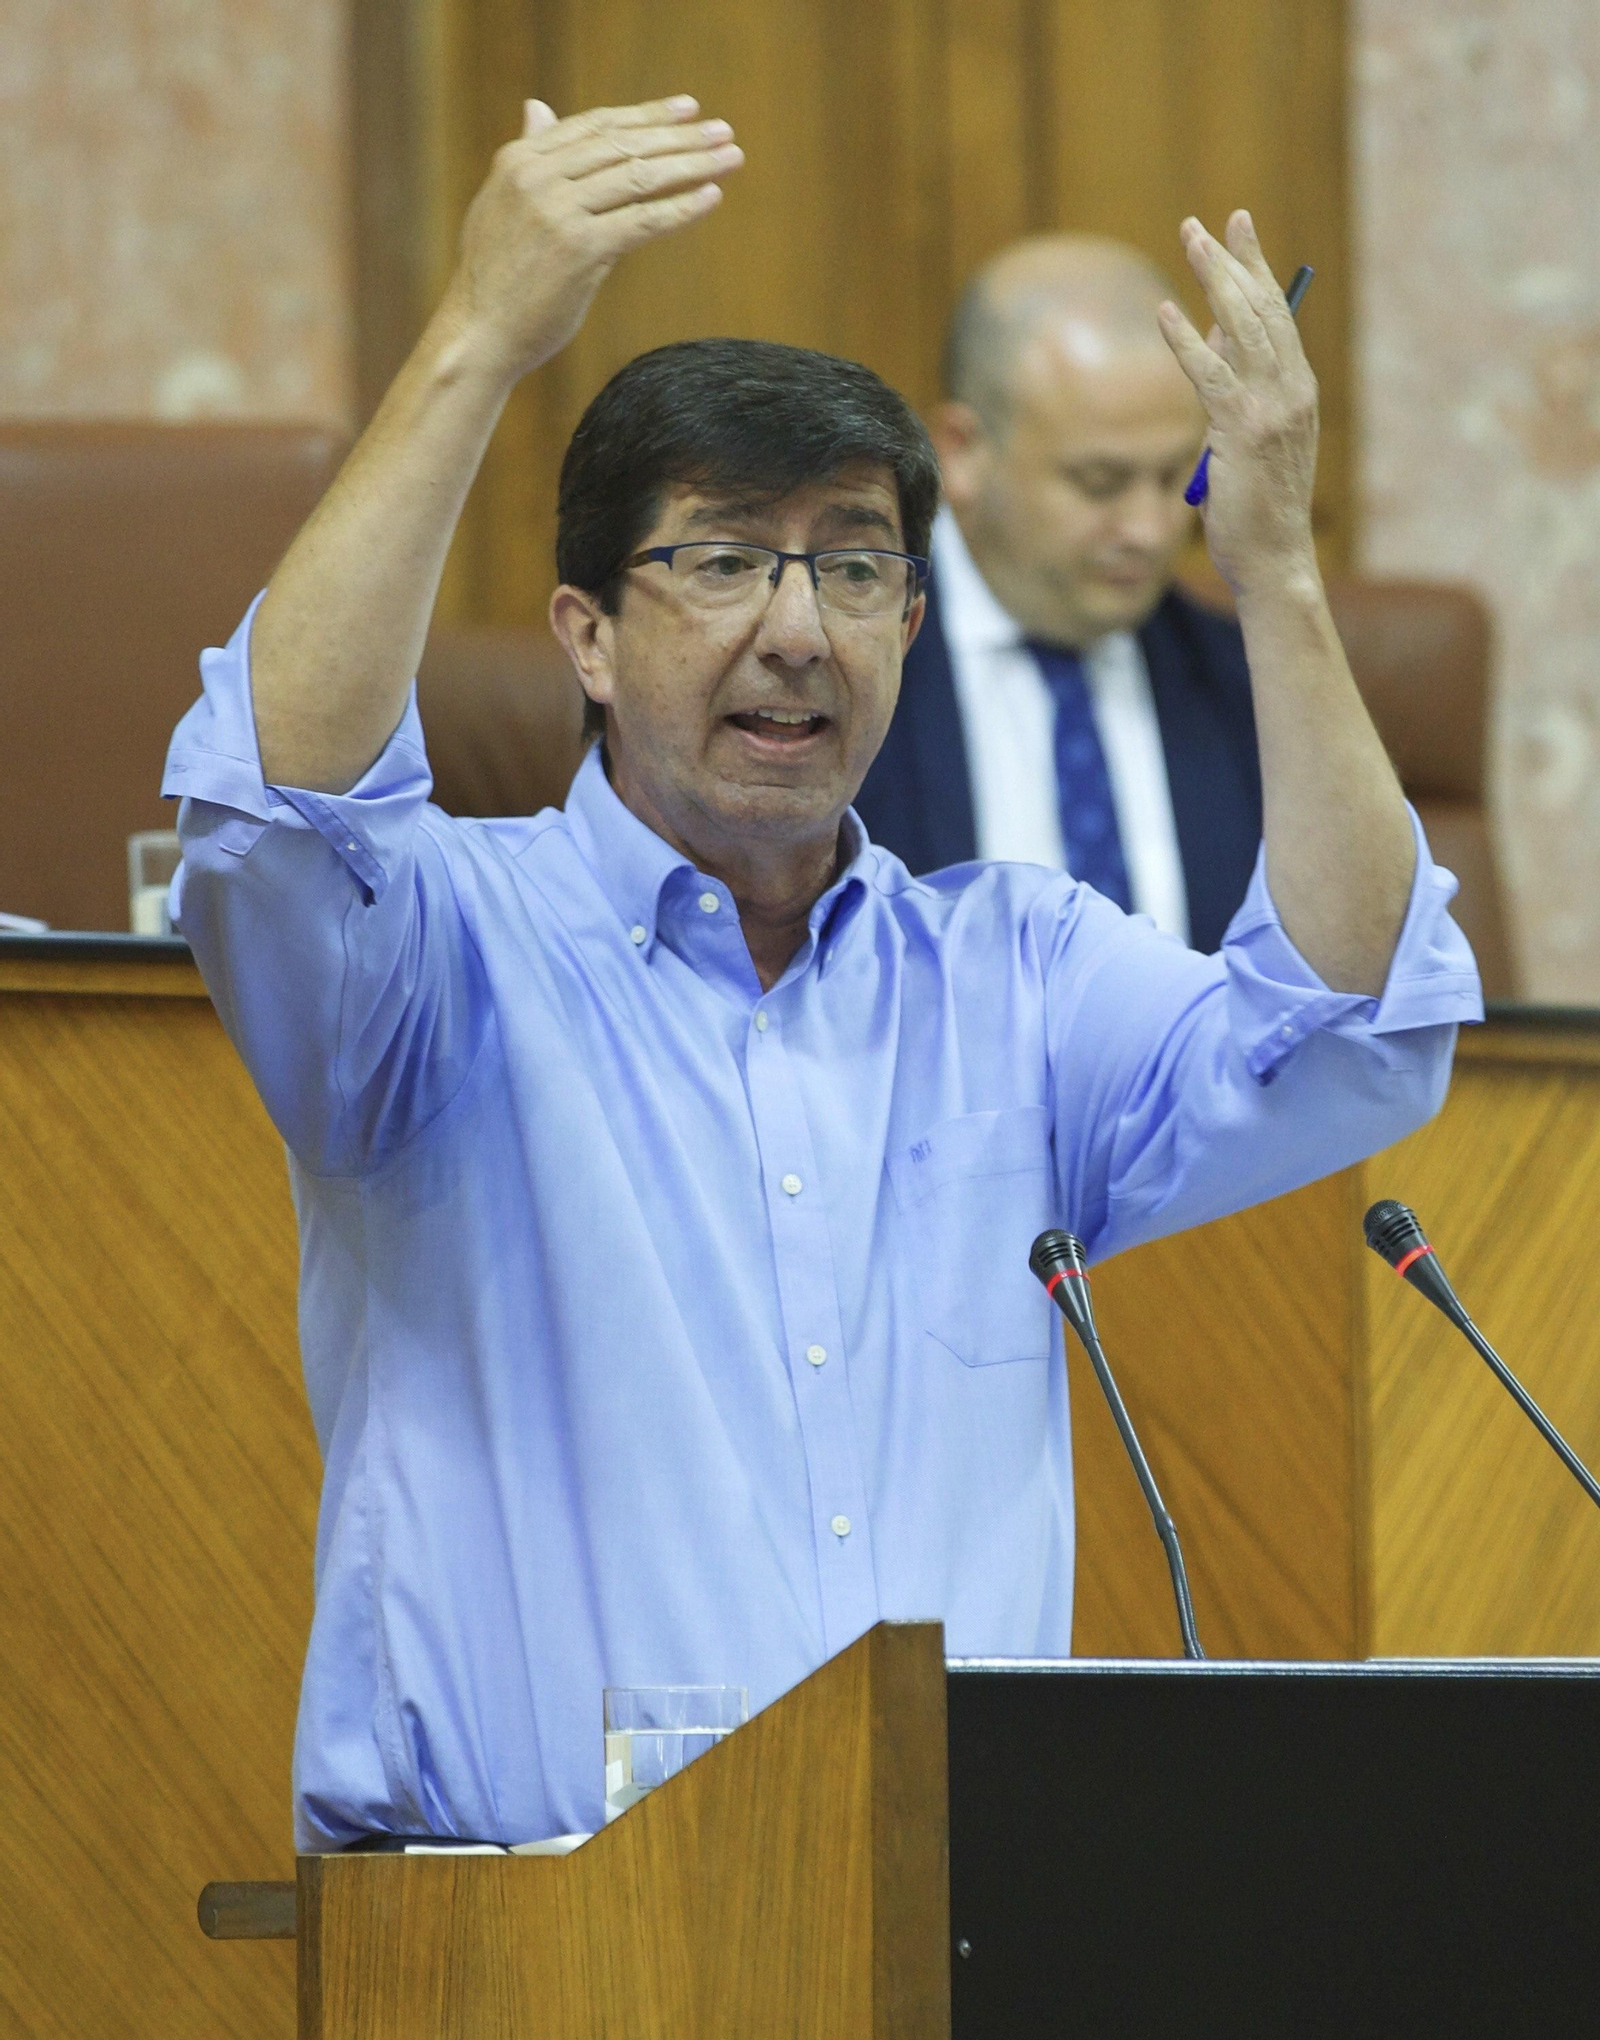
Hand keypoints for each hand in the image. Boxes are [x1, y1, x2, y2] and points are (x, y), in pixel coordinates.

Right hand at [443, 96, 743, 382]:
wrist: (477, 334)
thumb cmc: (495, 278)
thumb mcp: (504, 204)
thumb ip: (529, 156)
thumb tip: (538, 108)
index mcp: (520, 160)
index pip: (596, 127)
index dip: (646, 115)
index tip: (686, 109)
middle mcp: (537, 176)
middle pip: (623, 145)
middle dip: (679, 136)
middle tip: (723, 130)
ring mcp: (558, 211)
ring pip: (638, 177)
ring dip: (691, 165)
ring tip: (730, 157)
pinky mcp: (579, 249)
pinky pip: (643, 221)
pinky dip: (681, 208)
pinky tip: (712, 197)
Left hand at [1157, 211, 1318, 597]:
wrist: (1275, 560)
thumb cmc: (1256, 510)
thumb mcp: (1244, 441)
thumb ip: (1231, 392)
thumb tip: (1210, 342)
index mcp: (1298, 391)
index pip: (1277, 316)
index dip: (1257, 270)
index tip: (1238, 231)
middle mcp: (1292, 391)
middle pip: (1261, 310)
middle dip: (1233, 262)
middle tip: (1205, 223)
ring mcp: (1272, 408)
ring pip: (1241, 328)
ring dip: (1213, 281)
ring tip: (1189, 240)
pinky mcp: (1243, 430)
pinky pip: (1210, 375)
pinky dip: (1187, 342)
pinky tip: (1167, 313)